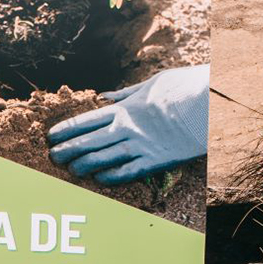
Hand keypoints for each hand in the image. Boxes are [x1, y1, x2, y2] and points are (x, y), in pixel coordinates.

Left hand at [47, 64, 208, 183]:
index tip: (51, 135)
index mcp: (125, 108)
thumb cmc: (184, 88)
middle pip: (89, 141)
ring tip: (71, 170)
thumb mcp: (152, 83)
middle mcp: (128, 128)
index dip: (66, 129)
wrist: (211, 104)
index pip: (86, 120)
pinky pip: (128, 172)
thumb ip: (127, 93)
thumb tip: (106, 96)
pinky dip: (112, 177)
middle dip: (68, 150)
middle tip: (52, 157)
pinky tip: (99, 180)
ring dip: (84, 165)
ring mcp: (141, 145)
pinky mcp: (157, 160)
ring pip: (103, 158)